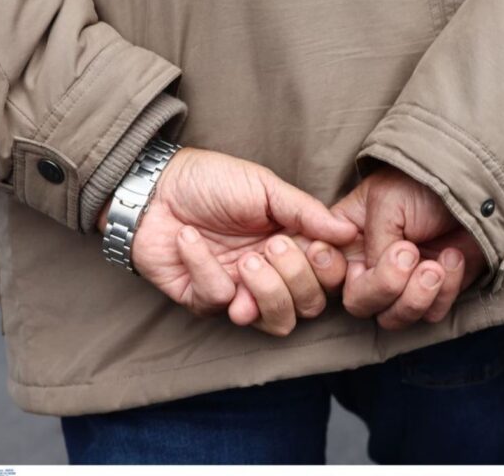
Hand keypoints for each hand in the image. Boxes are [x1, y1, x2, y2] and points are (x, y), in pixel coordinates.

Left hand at [98, 147, 356, 335]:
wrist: (155, 184)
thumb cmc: (211, 181)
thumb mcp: (264, 187)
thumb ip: (305, 211)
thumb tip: (349, 232)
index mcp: (292, 246)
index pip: (328, 279)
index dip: (328, 272)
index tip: (314, 247)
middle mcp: (271, 275)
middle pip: (308, 307)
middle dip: (295, 279)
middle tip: (271, 246)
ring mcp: (239, 291)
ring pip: (275, 322)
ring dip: (267, 292)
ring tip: (246, 260)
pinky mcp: (203, 300)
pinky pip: (219, 301)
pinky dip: (205, 268)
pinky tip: (189, 239)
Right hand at [332, 165, 486, 329]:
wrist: (476, 189)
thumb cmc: (422, 184)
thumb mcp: (386, 203)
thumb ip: (373, 245)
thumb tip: (373, 275)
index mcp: (345, 240)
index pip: (323, 273)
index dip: (330, 274)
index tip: (357, 260)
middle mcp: (367, 266)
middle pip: (358, 303)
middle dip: (385, 286)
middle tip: (410, 254)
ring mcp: (400, 284)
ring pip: (392, 318)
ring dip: (416, 295)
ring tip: (435, 265)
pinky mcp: (432, 294)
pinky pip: (430, 314)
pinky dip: (445, 291)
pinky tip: (452, 257)